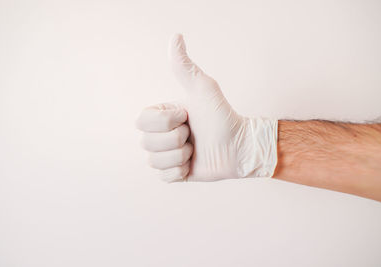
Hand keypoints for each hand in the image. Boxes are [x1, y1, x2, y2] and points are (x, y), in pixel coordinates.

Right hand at [136, 34, 277, 181]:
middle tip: (194, 134)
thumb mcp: (203, 89)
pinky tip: (193, 163)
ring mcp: (165, 155)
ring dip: (180, 155)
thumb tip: (175, 36)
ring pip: (154, 161)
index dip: (164, 121)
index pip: (141, 121)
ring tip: (195, 149)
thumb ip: (185, 66)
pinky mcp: (173, 174)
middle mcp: (159, 135)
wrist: (239, 146)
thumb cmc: (222, 116)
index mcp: (160, 116)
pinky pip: (164, 177)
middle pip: (147, 143)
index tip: (186, 115)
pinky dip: (181, 171)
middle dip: (176, 139)